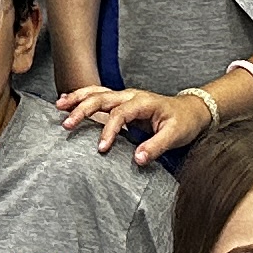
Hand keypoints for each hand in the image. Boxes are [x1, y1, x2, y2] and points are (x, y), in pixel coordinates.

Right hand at [58, 82, 211, 166]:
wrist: (192, 110)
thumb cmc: (184, 122)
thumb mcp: (174, 135)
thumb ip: (155, 147)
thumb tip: (137, 159)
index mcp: (142, 102)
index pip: (119, 113)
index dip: (109, 130)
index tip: (101, 148)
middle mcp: (131, 95)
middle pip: (102, 97)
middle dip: (83, 109)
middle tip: (67, 124)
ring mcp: (125, 96)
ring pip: (97, 92)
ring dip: (78, 98)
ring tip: (59, 106)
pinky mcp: (121, 102)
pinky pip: (98, 96)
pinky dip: (82, 97)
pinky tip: (67, 100)